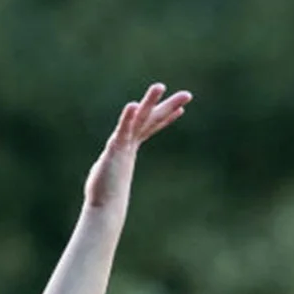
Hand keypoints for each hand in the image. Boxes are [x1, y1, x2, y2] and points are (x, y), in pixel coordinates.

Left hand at [84, 83, 189, 211]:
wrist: (104, 206)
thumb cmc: (105, 191)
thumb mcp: (111, 172)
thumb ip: (114, 167)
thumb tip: (116, 169)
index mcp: (129, 147)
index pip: (150, 127)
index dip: (165, 117)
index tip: (181, 109)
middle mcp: (130, 144)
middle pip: (152, 120)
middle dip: (170, 106)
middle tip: (188, 94)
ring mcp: (124, 146)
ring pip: (140, 119)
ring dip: (149, 102)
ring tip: (160, 86)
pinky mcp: (116, 150)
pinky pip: (123, 130)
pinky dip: (127, 117)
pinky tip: (132, 105)